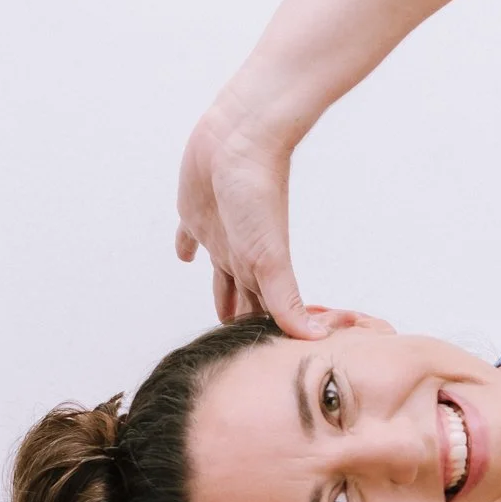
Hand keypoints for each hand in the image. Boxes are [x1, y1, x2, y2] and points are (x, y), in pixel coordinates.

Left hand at [175, 101, 324, 338]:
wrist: (240, 139)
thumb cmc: (257, 194)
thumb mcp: (270, 257)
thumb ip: (288, 301)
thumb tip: (315, 341)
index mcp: (258, 270)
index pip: (264, 313)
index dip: (263, 336)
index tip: (264, 362)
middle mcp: (241, 257)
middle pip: (242, 298)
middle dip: (243, 322)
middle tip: (241, 349)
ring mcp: (219, 235)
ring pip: (220, 276)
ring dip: (220, 294)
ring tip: (220, 319)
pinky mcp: (195, 213)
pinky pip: (188, 236)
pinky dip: (186, 247)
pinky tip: (184, 255)